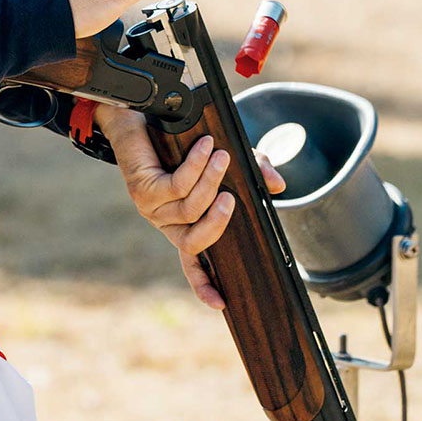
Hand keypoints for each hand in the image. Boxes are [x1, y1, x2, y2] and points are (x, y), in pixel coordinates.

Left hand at [95, 106, 285, 309]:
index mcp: (184, 224)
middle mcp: (167, 222)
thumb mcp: (229, 158)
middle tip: (233, 198)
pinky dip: (196, 167)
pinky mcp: (143, 190)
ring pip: (189, 209)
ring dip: (210, 182)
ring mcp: (152, 209)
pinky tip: (205, 147)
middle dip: (218, 222)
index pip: (193, 263)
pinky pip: (176, 185)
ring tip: (223, 157)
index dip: (205, 284)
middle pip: (194, 242)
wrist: (143, 116)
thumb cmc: (187, 143)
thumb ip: (255, 171)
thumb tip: (278, 186)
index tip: (220, 304)